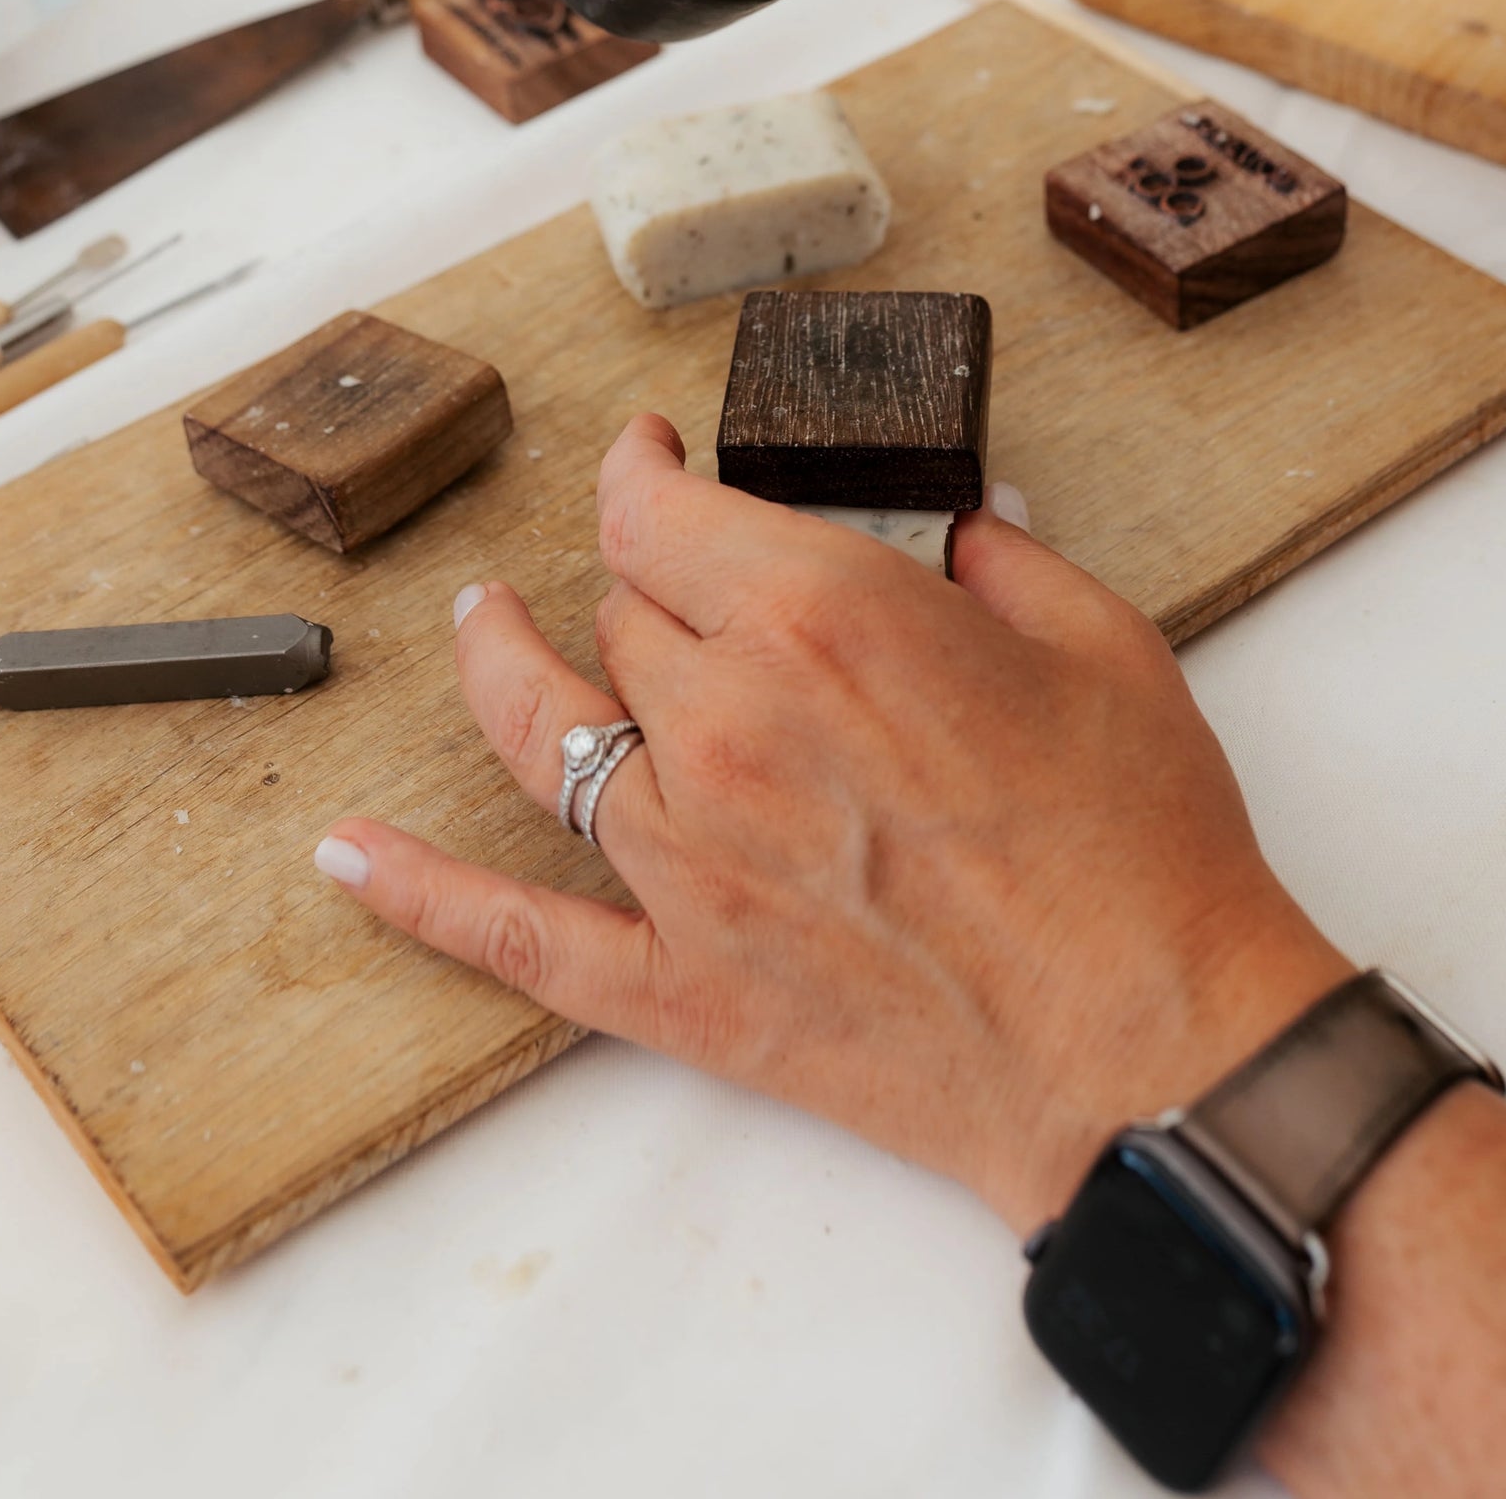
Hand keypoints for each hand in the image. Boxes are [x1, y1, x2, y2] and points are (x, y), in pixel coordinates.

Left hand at [314, 415, 1344, 1234]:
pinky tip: (350, 858)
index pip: (663, 514)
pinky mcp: (684, 985)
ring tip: (484, 626)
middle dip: (641, 578)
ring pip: (547, 734)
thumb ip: (996, 557)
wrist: (1154, 1053)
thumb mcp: (1095, 643)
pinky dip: (422, 895)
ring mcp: (688, 862)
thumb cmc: (1139, 848)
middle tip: (666, 565)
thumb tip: (953, 523)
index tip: (648, 453)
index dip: (641, 470)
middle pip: (619, 616)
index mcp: (820, 618)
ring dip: (508, 667)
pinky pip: (517, 935)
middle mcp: (726, 725)